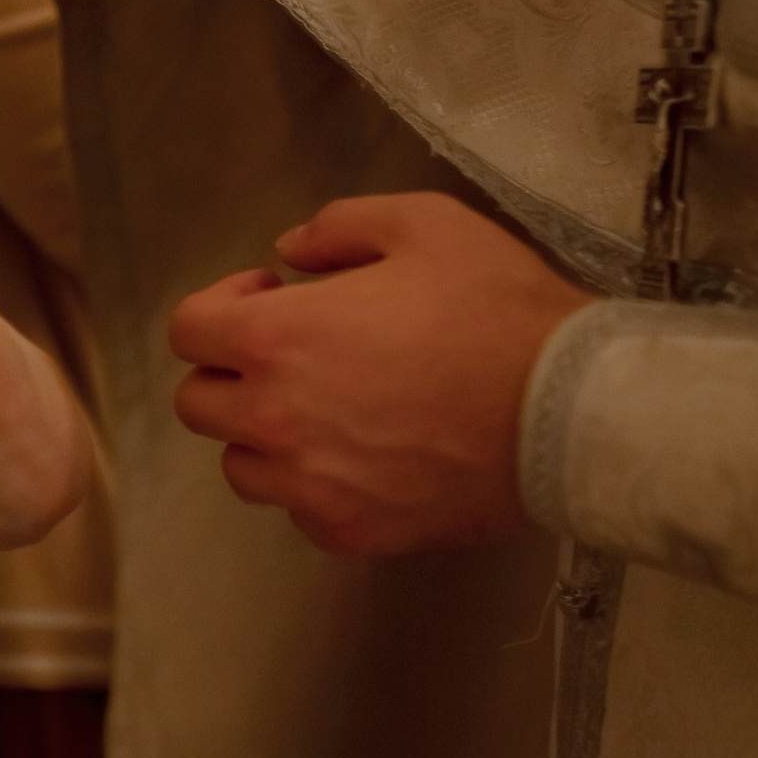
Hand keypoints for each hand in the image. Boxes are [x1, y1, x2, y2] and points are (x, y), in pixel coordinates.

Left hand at [167, 193, 581, 556]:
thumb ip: (338, 227)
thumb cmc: (498, 309)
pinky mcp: (353, 533)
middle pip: (199, 405)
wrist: (569, 410)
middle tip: (295, 352)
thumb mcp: (423, 224)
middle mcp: (276, 421)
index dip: (221, 305)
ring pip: (242, 468)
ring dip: (266, 434)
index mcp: (277, 340)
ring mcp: (310, 488)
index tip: (273, 298)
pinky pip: (301, 513)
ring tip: (327, 408)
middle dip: (234, 371)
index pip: (188, 331)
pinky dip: (316, 486)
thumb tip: (290, 252)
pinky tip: (366, 456)